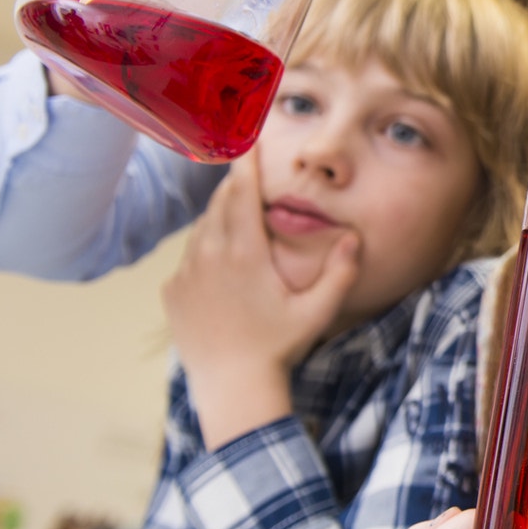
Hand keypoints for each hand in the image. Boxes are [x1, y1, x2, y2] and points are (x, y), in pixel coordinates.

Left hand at [164, 155, 358, 448]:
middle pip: (219, 204)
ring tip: (239, 222)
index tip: (245, 140)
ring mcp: (186, 274)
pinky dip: (205, 250)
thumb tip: (355, 239)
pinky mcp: (172, 292)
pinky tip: (223, 266)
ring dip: (219, 219)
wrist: (232, 388)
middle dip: (234, 187)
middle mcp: (209, 255)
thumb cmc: (279, 348)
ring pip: (202, 229)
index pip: (241, 193)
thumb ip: (341, 273)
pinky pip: (189, 258)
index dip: (245, 164)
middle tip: (245, 174)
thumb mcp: (318, 312)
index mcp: (244, 253)